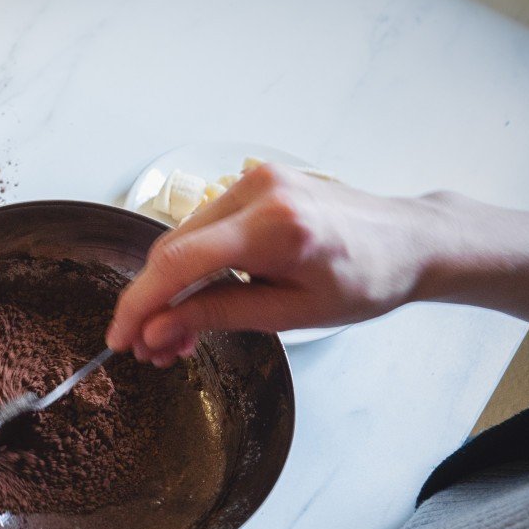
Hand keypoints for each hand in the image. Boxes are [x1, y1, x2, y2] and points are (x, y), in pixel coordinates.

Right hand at [107, 163, 441, 364]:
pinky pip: (203, 227)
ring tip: (174, 336)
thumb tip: (156, 332)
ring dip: (169, 289)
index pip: (178, 264)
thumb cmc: (365, 279)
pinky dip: (192, 266)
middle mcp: (258, 192)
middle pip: (172, 250)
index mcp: (274, 227)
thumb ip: (216, 316)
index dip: (139, 305)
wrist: (407, 240)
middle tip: (150, 350)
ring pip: (182, 239)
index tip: (120, 338)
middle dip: (152, 304)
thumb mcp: (290, 313)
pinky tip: (194, 301)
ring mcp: (254, 179)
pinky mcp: (253, 181)